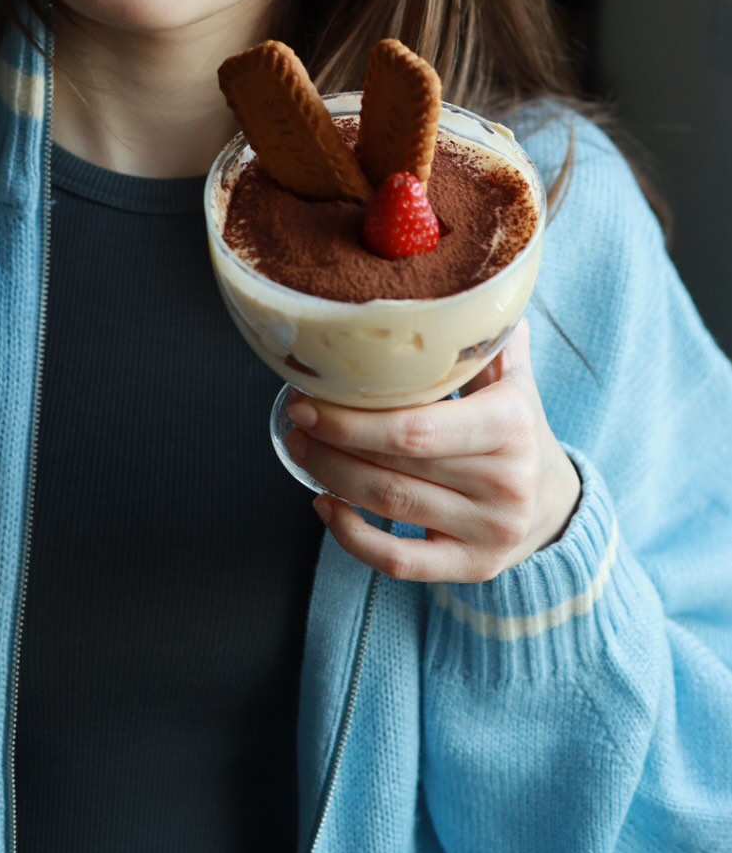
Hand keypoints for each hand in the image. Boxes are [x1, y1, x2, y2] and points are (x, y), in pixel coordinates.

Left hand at [285, 318, 580, 582]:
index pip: (419, 428)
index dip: (354, 419)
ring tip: (301, 450)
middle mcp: (505, 484)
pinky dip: (352, 538)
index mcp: (510, 426)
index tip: (310, 398)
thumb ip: (490, 339)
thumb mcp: (515, 382)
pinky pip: (399, 564)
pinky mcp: (472, 569)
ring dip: (333, 479)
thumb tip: (470, 283)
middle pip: (396, 468)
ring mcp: (489, 533)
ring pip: (391, 509)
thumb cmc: (519, 431)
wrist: (556, 504)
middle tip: (296, 418)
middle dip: (333, 443)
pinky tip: (325, 506)